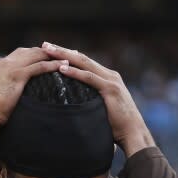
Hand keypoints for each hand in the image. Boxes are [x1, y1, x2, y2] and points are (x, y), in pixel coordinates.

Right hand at [0, 47, 68, 139]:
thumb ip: (3, 85)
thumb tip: (10, 89)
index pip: (22, 52)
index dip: (36, 53)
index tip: (49, 56)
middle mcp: (5, 62)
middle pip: (31, 51)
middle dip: (48, 51)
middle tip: (63, 54)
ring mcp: (11, 67)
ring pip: (36, 56)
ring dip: (53, 56)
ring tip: (67, 58)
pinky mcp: (17, 75)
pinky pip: (39, 67)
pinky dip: (52, 65)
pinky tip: (62, 67)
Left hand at [41, 42, 154, 156]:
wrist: (133, 133)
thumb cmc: (116, 126)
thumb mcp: (101, 108)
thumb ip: (91, 100)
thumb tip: (75, 103)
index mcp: (107, 77)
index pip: (84, 62)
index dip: (67, 55)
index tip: (51, 51)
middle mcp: (109, 75)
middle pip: (82, 58)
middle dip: (62, 50)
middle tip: (44, 45)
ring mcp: (111, 80)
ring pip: (84, 63)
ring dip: (64, 56)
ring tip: (48, 52)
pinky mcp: (110, 89)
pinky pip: (89, 78)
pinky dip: (75, 72)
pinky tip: (62, 68)